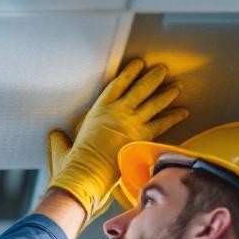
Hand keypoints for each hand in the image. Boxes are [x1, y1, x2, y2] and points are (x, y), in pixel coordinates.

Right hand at [47, 59, 188, 219]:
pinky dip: (173, 117)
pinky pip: (162, 123)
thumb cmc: (74, 162)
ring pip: (154, 103)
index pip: (117, 84)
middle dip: (152, 77)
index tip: (138, 64)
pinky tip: (183, 112)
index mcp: (99, 109)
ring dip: (166, 93)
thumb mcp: (62, 146)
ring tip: (176, 87)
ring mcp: (131, 123)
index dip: (130, 72)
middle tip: (162, 70)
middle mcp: (117, 112)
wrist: (86, 173)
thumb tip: (55, 136)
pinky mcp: (141, 136)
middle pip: (140, 88)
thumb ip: (61, 139)